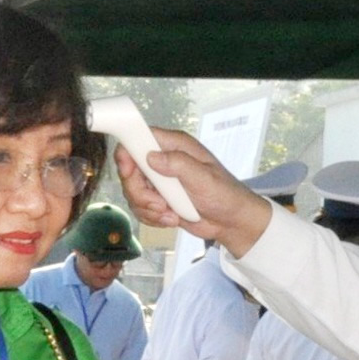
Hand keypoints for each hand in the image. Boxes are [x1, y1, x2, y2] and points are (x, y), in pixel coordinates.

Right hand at [109, 130, 273, 254]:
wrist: (231, 221)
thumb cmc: (225, 194)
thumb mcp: (204, 178)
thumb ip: (178, 164)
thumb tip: (152, 157)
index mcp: (174, 146)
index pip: (139, 138)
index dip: (127, 153)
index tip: (129, 171)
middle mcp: (163, 160)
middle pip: (129, 171)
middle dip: (140, 193)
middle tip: (160, 205)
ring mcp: (158, 181)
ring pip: (132, 192)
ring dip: (148, 208)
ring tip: (171, 214)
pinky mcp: (157, 199)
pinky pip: (140, 208)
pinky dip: (152, 217)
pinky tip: (172, 219)